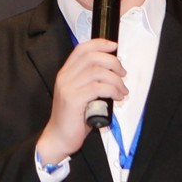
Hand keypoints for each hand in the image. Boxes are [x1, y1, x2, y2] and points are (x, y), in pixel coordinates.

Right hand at [34, 38, 125, 166]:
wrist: (58, 137)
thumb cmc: (72, 118)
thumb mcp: (79, 94)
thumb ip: (90, 81)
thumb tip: (112, 72)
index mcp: (65, 73)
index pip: (81, 49)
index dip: (99, 44)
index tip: (114, 46)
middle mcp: (65, 78)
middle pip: (92, 57)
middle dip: (112, 62)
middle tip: (122, 72)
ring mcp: (68, 88)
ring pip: (97, 72)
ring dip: (116, 79)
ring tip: (122, 90)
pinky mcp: (74, 100)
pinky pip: (98, 88)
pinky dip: (112, 90)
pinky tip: (117, 97)